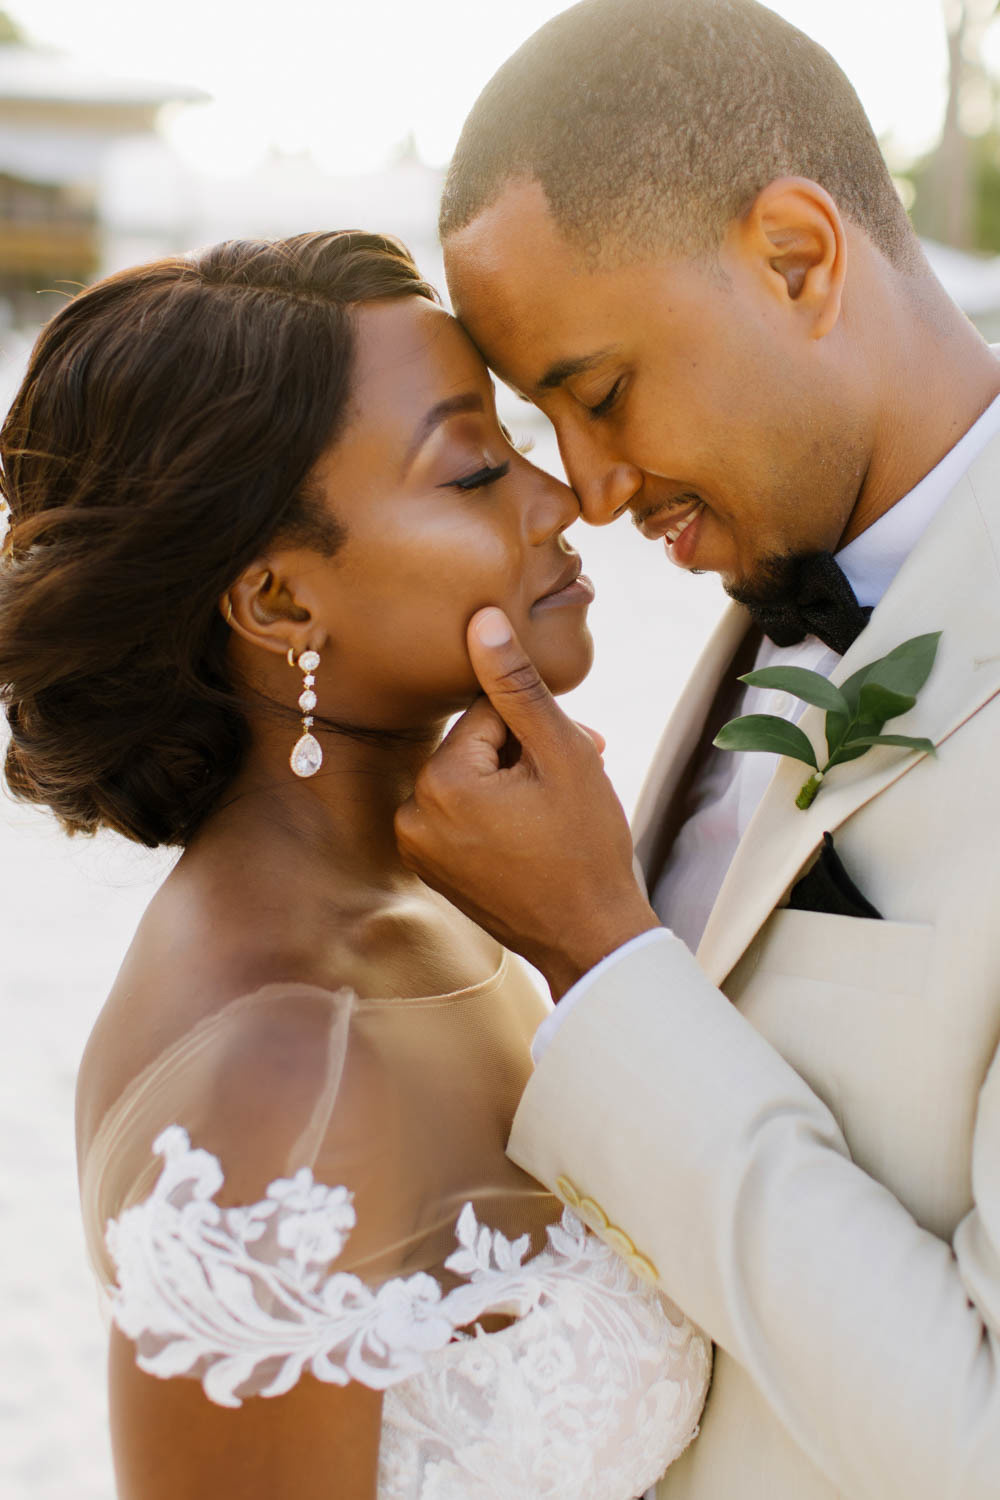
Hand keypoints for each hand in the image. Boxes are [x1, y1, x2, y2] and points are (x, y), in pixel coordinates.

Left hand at [395, 608, 659, 996]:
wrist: (590, 939)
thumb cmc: (586, 847)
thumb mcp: (561, 754)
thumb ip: (516, 685)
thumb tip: (480, 619)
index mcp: (439, 783)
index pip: (488, 714)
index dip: (538, 729)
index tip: (577, 755)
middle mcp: (412, 814)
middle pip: (477, 747)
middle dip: (527, 754)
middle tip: (575, 783)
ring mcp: (417, 847)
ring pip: (473, 779)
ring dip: (516, 781)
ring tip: (559, 810)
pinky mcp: (430, 868)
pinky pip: (463, 815)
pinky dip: (499, 814)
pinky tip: (537, 834)